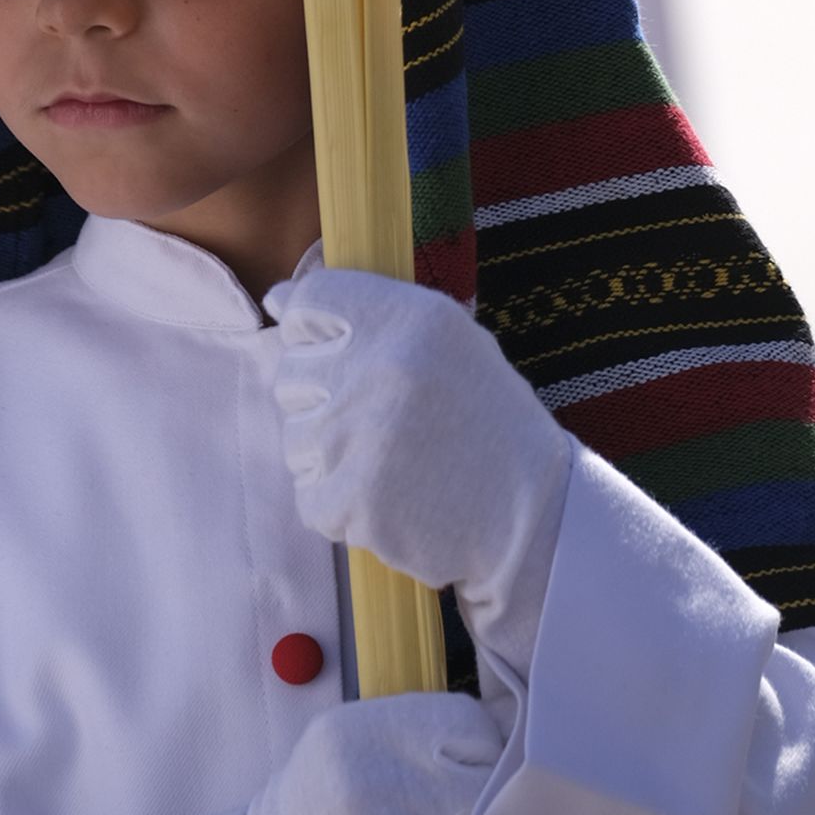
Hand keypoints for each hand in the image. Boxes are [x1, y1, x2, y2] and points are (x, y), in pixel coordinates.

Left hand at [263, 265, 571, 664]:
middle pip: (291, 374)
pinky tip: (388, 498)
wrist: (534, 513)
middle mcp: (380, 368)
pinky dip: (340, 504)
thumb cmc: (485, 421)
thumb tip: (279, 301)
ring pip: (296, 438)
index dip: (308, 329)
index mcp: (408, 319)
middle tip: (382, 420)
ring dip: (331, 454)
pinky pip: (310, 497)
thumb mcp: (450, 341)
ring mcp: (363, 437)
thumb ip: (369, 312)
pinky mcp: (354, 500)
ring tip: (390, 462)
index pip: (309, 301)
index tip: (328, 350)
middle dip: (324, 397)